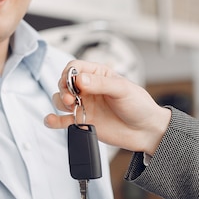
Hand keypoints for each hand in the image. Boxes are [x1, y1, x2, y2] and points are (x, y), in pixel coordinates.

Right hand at [44, 60, 171, 155]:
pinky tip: (52, 120)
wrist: (146, 131)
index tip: (73, 83)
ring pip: (61, 100)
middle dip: (64, 89)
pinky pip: (63, 120)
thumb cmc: (139, 106)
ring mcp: (85, 106)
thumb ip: (100, 84)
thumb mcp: (123, 89)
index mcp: (98, 75)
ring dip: (60, 103)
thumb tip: (80, 80)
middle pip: (64, 83)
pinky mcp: (83, 122)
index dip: (69, 74)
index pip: (75, 67)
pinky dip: (54, 120)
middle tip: (72, 99)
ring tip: (71, 108)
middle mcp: (89, 89)